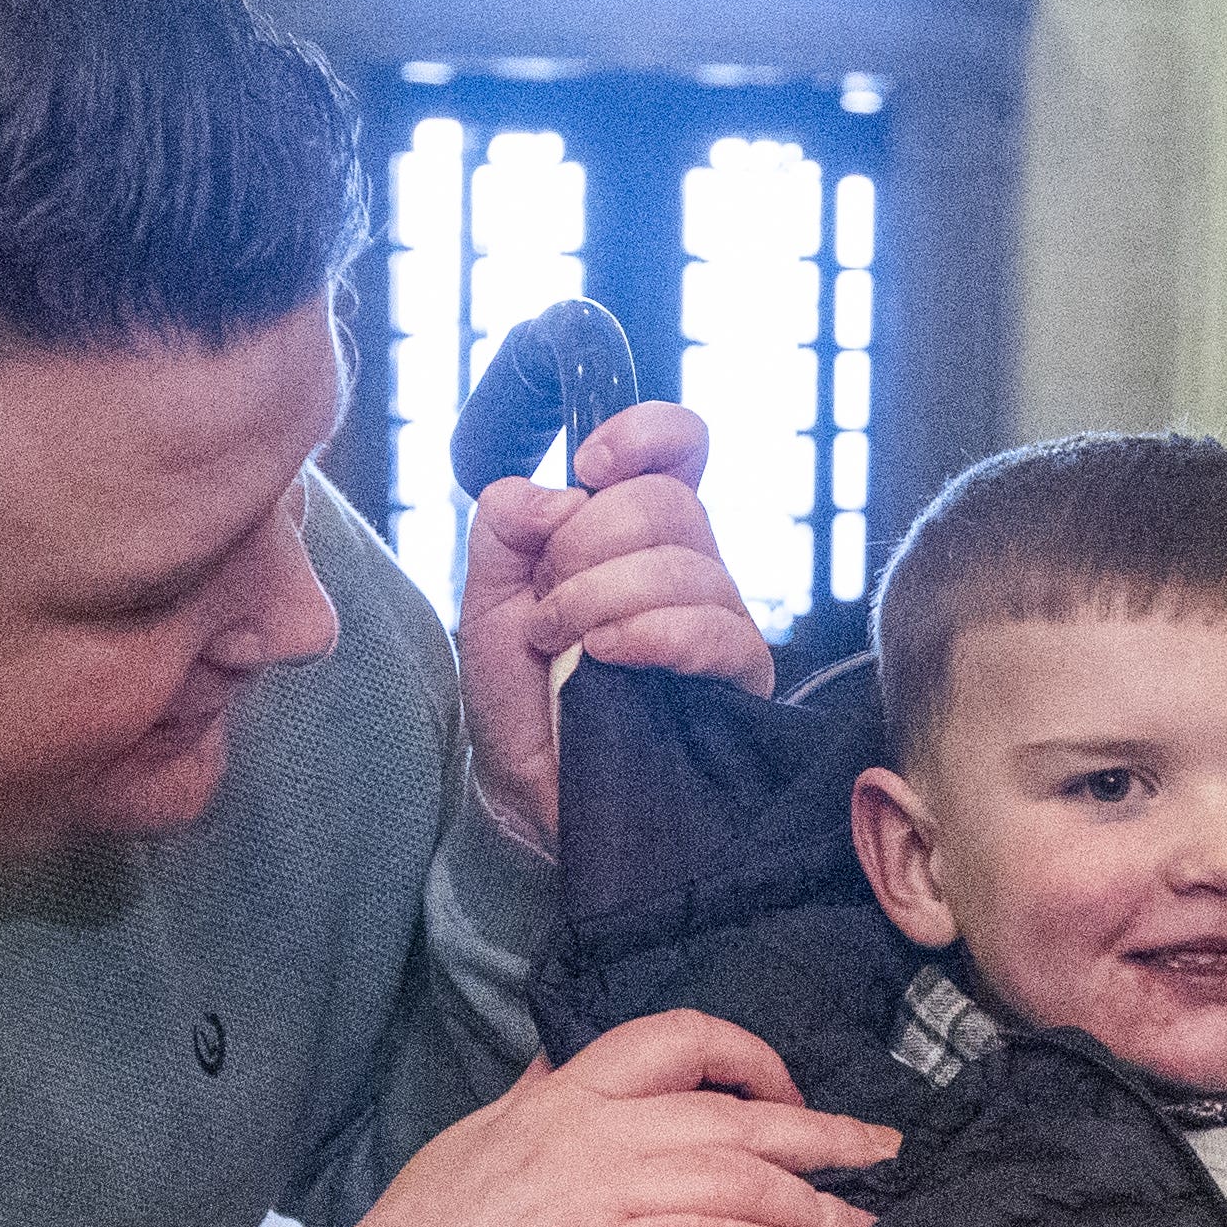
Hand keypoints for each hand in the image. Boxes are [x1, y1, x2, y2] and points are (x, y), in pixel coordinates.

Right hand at [316, 1011, 894, 1226]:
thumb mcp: (468, 1156)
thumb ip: (530, 1117)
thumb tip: (567, 1074)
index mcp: (549, 1102)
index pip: (668, 1038)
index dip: (747, 1057)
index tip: (788, 1091)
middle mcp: (575, 1133)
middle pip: (727, 1110)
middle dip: (816, 1130)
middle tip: (876, 1150)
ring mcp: (584, 1196)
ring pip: (733, 1176)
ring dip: (811, 1204)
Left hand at [456, 403, 772, 848]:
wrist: (526, 793)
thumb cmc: (519, 696)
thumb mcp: (487, 596)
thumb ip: (504, 524)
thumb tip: (559, 491)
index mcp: (636, 532)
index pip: (680, 446)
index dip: (644, 434)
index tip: (590, 467)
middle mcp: (689, 565)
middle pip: (670, 502)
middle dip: (587, 545)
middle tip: (547, 603)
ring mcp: (719, 619)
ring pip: (684, 565)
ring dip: (600, 599)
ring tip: (563, 644)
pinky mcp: (739, 679)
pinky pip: (713, 630)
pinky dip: (649, 634)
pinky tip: (608, 658)